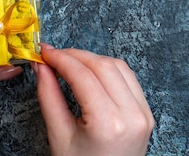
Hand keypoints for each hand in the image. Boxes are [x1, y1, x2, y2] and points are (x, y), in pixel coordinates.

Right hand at [34, 45, 153, 155]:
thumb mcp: (59, 137)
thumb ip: (49, 96)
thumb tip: (41, 66)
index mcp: (108, 123)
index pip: (83, 75)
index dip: (61, 58)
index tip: (44, 52)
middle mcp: (131, 115)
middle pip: (103, 65)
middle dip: (76, 55)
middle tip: (53, 56)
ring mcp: (144, 113)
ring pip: (119, 66)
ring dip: (93, 59)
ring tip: (70, 63)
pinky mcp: (147, 113)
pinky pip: (129, 78)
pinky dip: (109, 69)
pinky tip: (91, 72)